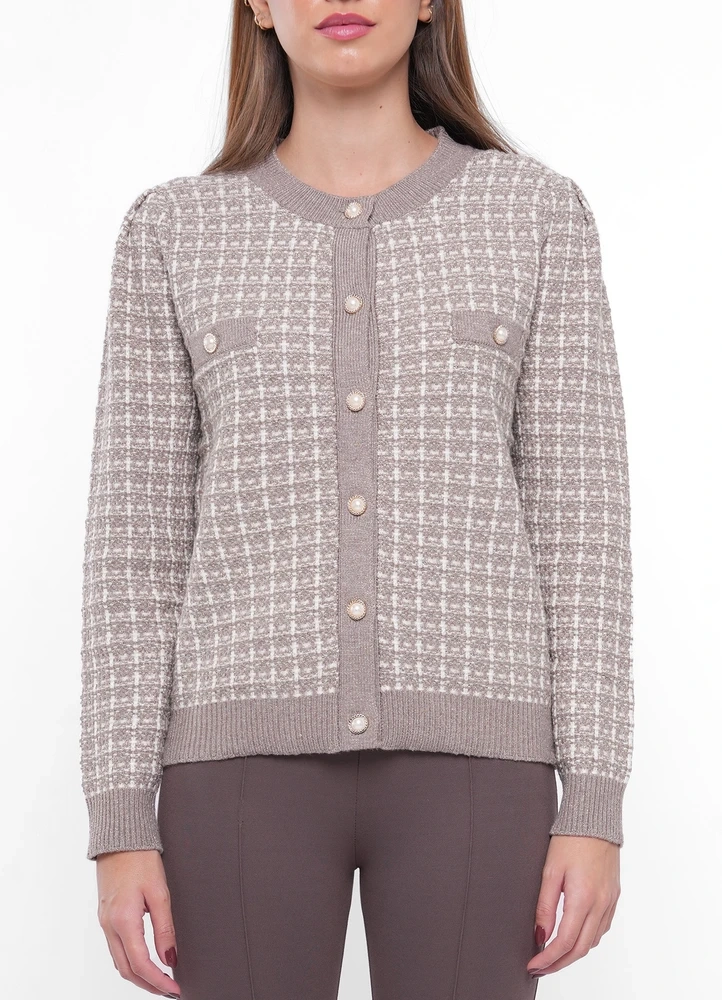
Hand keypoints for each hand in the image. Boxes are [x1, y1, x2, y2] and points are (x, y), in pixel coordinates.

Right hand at [96, 849, 179, 996]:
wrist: (120, 837)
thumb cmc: (140, 858)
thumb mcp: (159, 892)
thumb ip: (165, 928)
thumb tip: (171, 957)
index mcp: (123, 920)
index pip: (141, 964)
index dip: (158, 982)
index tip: (174, 990)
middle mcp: (110, 925)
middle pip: (126, 969)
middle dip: (148, 984)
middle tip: (169, 990)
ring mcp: (105, 921)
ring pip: (119, 961)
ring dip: (138, 974)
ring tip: (160, 978)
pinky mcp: (106, 915)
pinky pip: (116, 947)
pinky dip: (130, 960)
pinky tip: (144, 959)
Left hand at [527, 835, 620, 976]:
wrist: (595, 819)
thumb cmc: (571, 839)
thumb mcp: (550, 870)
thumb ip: (545, 905)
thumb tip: (539, 934)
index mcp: (583, 898)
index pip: (565, 942)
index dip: (548, 958)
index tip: (533, 964)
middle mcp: (601, 904)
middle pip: (580, 948)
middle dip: (559, 963)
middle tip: (540, 967)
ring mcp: (610, 901)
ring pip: (592, 940)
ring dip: (573, 953)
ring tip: (553, 954)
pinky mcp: (614, 896)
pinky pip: (602, 927)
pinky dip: (586, 938)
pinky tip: (573, 935)